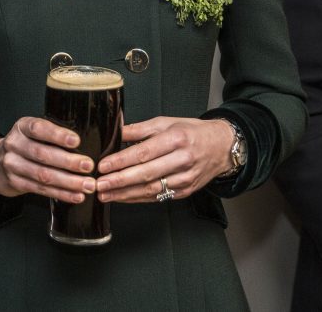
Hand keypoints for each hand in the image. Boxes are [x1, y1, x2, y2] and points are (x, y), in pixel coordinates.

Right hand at [0, 117, 96, 203]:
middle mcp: (14, 145)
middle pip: (42, 154)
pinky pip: (41, 190)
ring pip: (43, 175)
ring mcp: (13, 165)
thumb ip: (49, 136)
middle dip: (68, 161)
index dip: (57, 135)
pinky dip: (62, 193)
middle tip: (88, 165)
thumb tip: (84, 144)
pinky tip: (76, 195)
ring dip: (69, 181)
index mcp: (21, 128)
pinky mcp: (16, 183)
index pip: (38, 128)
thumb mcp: (29, 134)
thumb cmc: (21, 146)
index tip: (76, 141)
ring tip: (87, 184)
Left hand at [95, 117, 232, 202]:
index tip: (103, 165)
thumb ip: (139, 128)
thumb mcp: (165, 122)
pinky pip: (159, 196)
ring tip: (105, 194)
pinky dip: (139, 198)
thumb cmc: (191, 132)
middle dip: (119, 181)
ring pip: (152, 189)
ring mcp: (186, 178)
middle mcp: (182, 160)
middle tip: (99, 184)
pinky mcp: (186, 191)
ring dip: (126, 194)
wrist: (222, 146)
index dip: (122, 161)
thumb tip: (114, 130)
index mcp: (176, 139)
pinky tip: (123, 197)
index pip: (144, 152)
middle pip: (146, 173)